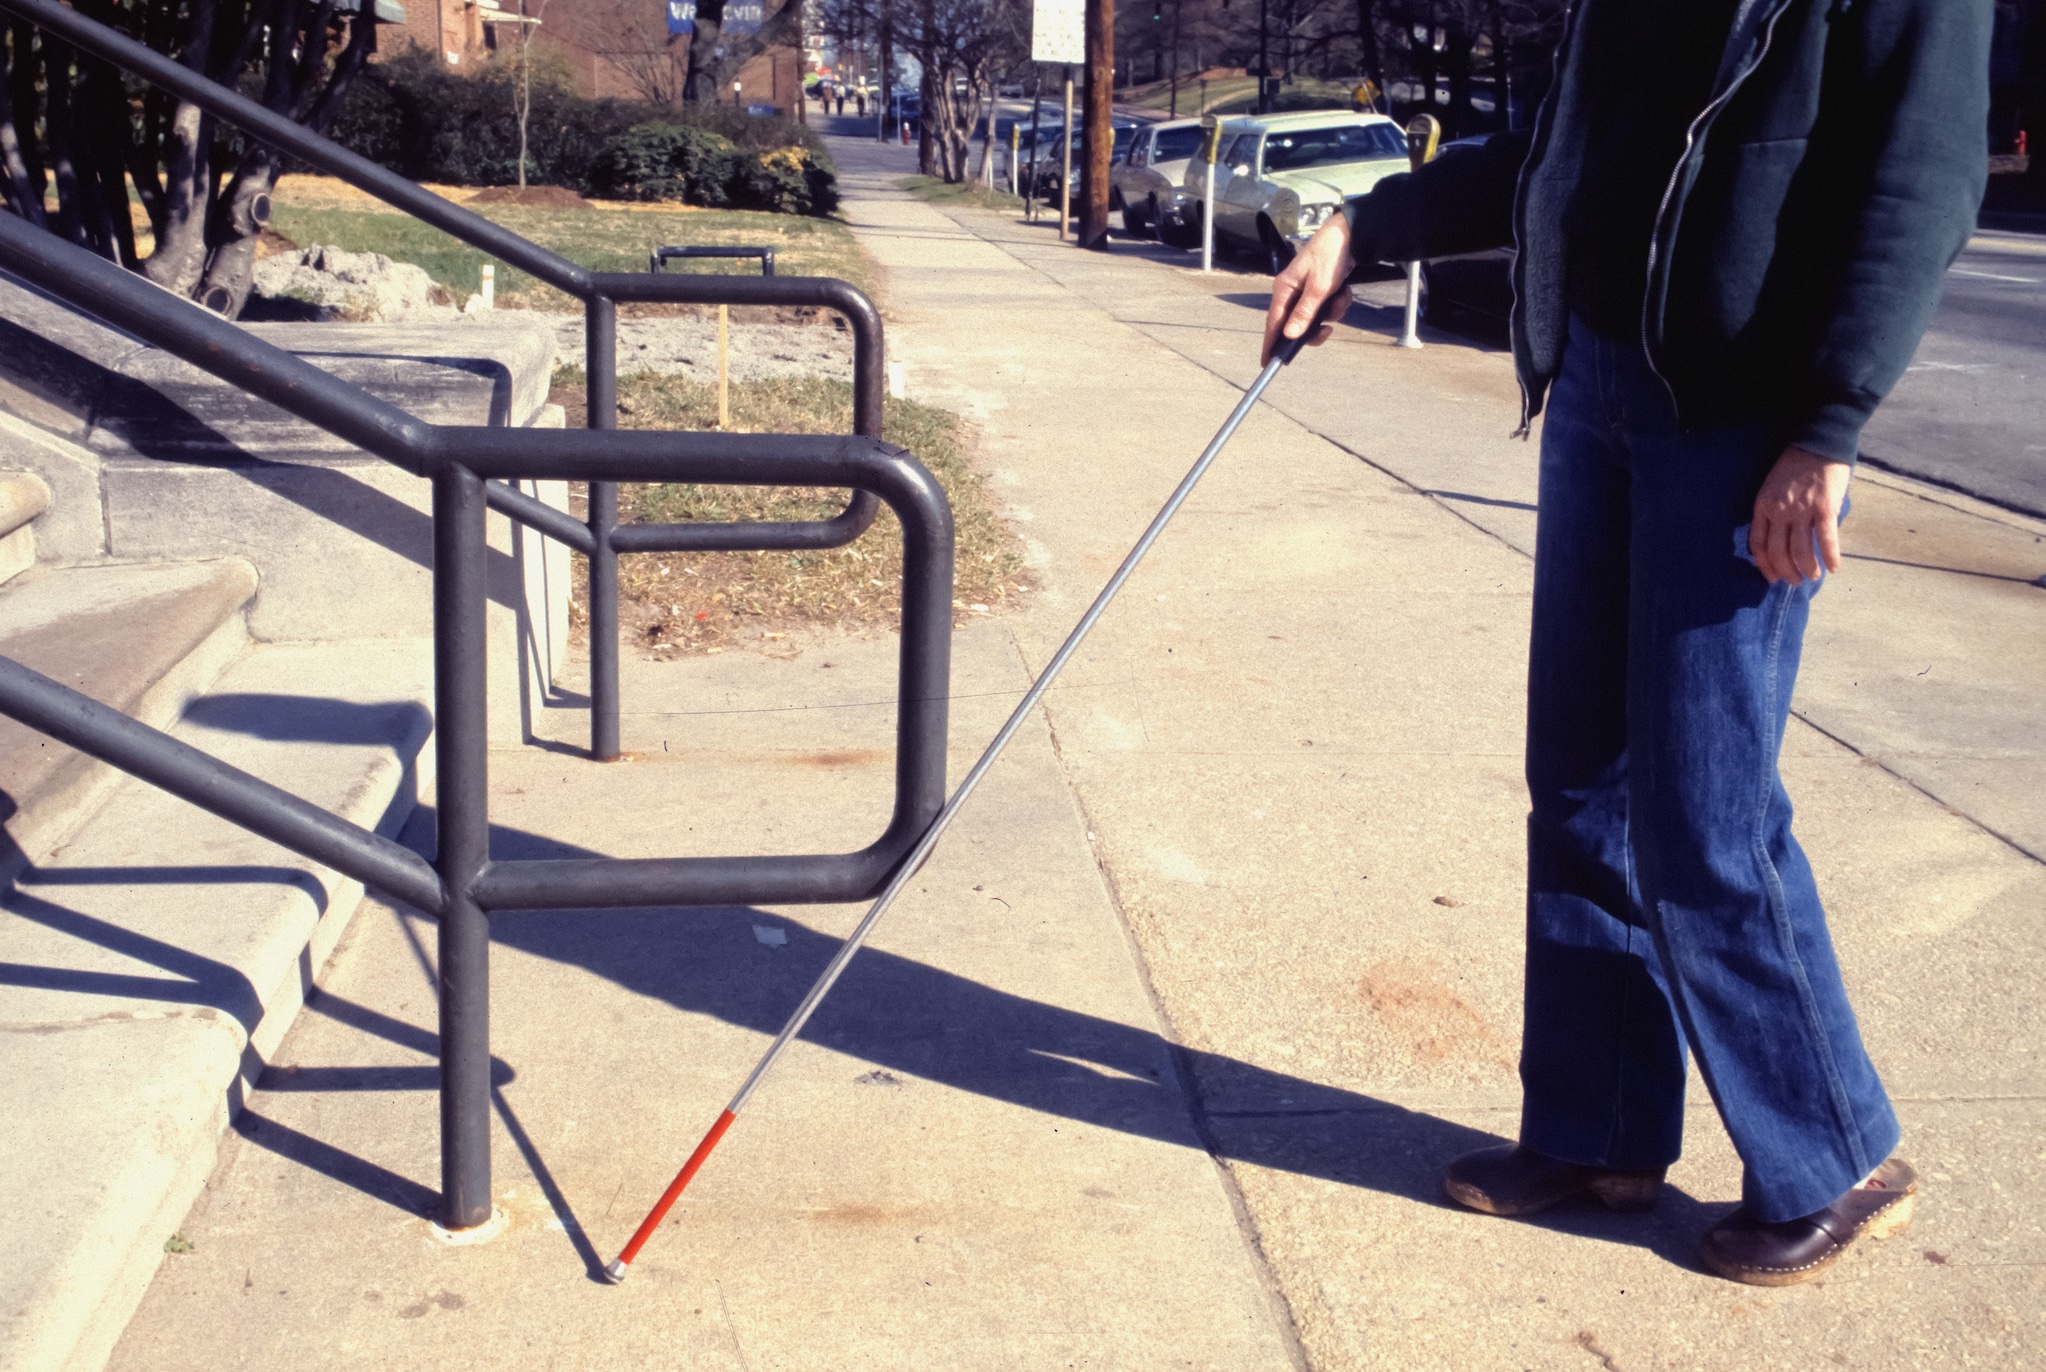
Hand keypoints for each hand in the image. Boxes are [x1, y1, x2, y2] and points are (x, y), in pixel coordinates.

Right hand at [1261, 215, 1355, 364]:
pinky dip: (1338, 303)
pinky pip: (1327, 308)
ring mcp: (1306, 291)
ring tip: (1340, 297)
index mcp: (1284, 288)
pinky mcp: (1320, 289)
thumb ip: (1305, 312)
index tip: (1268, 362)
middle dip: (1316, 326)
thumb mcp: (1320, 287)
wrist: (1350, 234)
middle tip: (1328, 329)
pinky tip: (1343, 291)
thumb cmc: (1330, 255)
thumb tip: (1290, 335)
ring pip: (1316, 317)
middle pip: (1296, 323)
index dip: (1271, 343)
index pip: (1273, 322)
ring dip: (1332, 312)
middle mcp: (1292, 291)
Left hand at [1750, 447, 1850, 584]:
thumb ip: (1775, 509)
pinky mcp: (1824, 508)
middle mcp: (1779, 511)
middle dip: (1786, 572)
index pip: (1758, 544)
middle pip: (1778, 552)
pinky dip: (1830, 557)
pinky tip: (1834, 567)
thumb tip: (1782, 535)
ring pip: (1800, 551)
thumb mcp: (1773, 486)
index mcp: (1763, 506)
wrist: (1818, 441)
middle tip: (1795, 582)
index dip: (1765, 565)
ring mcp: (1801, 511)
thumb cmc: (1796, 463)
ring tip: (1813, 576)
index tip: (1772, 577)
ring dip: (1807, 568)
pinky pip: (1826, 539)